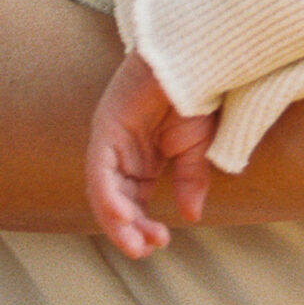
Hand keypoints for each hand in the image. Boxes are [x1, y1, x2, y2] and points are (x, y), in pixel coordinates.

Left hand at [85, 49, 217, 258]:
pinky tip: (124, 216)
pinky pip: (100, 172)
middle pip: (115, 202)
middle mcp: (122, 154)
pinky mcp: (106, 129)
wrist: (200, 55)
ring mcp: (111, 141)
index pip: (134, 201)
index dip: (144, 226)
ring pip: (104, 193)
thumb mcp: (200, 146)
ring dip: (118, 222)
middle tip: (147, 248)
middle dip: (129, 231)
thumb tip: (190, 216)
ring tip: (136, 242)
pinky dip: (109, 197)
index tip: (163, 241)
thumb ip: (191, 180)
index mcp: (143, 158)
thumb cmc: (201, 93)